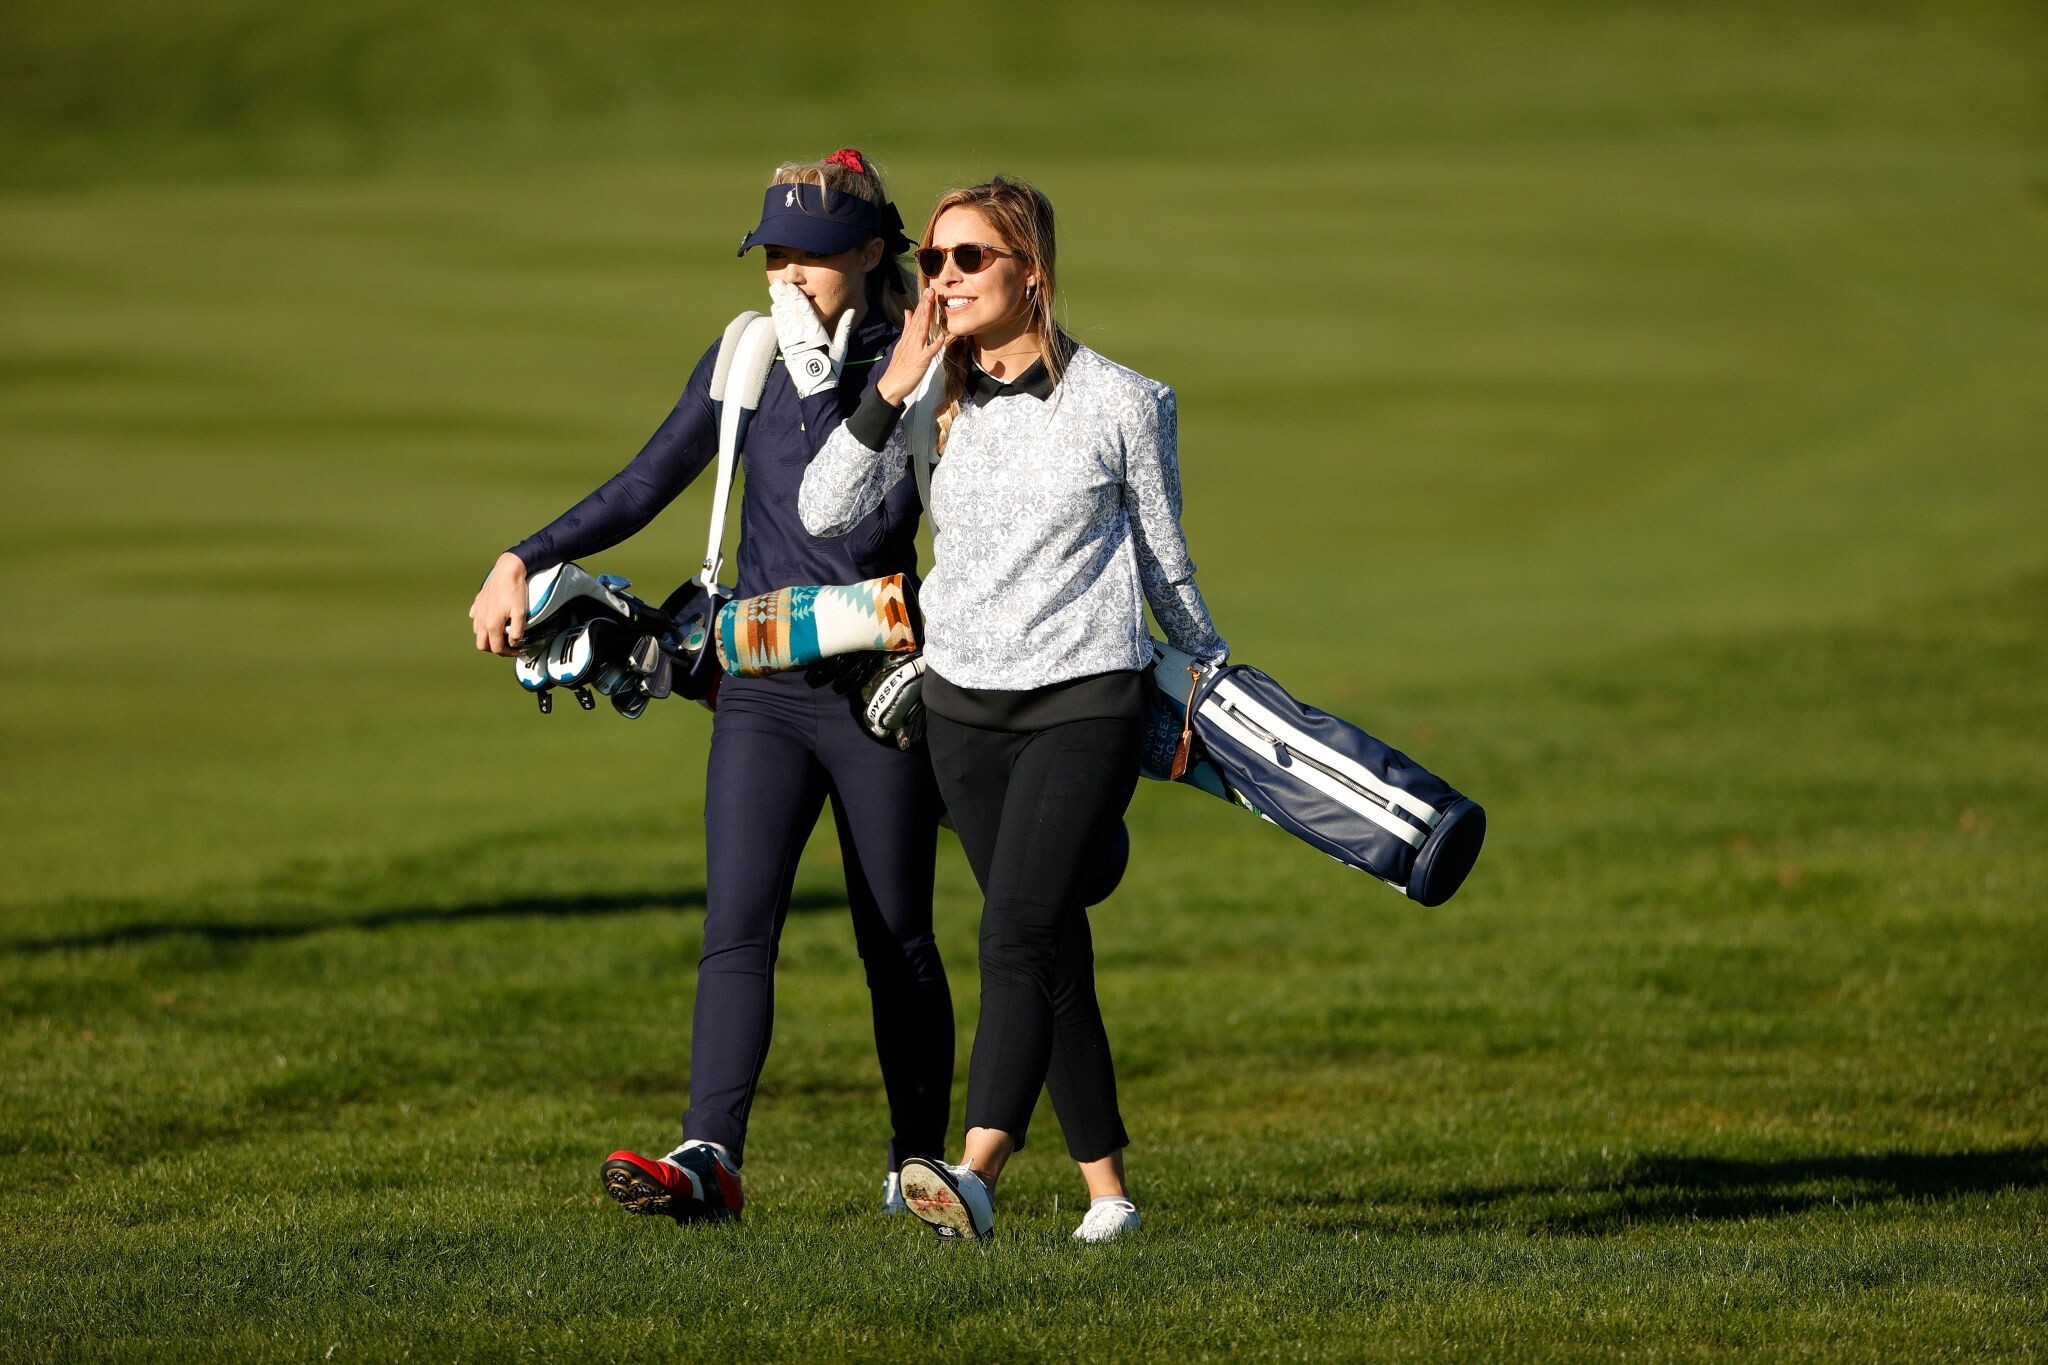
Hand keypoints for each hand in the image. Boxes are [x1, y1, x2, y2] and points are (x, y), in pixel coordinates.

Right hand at [470, 552, 529, 655]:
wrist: (506, 571)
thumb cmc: (514, 591)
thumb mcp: (520, 613)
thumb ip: (517, 631)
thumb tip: (513, 643)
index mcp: (492, 624)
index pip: (496, 648)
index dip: (508, 653)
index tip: (517, 651)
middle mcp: (481, 620)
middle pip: (482, 645)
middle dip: (494, 648)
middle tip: (506, 646)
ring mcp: (477, 611)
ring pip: (477, 632)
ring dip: (487, 637)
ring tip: (500, 633)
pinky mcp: (477, 603)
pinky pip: (475, 618)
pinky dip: (482, 623)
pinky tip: (492, 619)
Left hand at [770, 280, 854, 398]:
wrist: (816, 387)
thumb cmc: (831, 367)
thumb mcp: (841, 347)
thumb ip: (844, 327)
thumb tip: (852, 311)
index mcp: (817, 334)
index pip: (806, 312)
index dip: (797, 298)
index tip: (791, 286)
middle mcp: (803, 337)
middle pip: (791, 312)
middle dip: (784, 296)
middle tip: (777, 283)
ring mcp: (792, 342)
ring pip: (784, 318)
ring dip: (778, 303)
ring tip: (774, 289)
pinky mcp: (786, 348)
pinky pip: (780, 329)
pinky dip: (777, 317)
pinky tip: (774, 307)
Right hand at [876, 287, 947, 405]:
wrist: (891, 385)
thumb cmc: (899, 366)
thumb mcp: (902, 343)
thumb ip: (907, 328)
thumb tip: (908, 311)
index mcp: (908, 337)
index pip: (916, 317)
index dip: (922, 304)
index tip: (928, 291)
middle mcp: (911, 341)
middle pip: (919, 320)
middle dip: (925, 305)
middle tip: (931, 290)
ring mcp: (915, 350)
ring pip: (922, 331)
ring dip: (927, 317)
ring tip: (932, 304)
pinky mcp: (920, 362)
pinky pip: (928, 353)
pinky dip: (934, 345)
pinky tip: (940, 338)